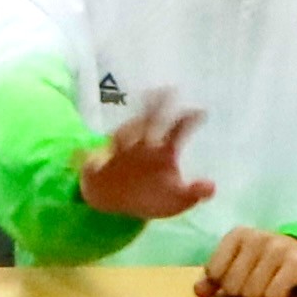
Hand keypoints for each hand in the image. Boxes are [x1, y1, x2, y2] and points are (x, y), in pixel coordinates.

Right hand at [79, 96, 214, 228]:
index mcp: (164, 151)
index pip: (177, 130)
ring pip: (123, 135)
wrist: (118, 205)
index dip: (187, 120)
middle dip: (157, 107)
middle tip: (166, 91)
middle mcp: (143, 145)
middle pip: (151, 121)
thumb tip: (213, 187)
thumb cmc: (150, 196)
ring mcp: (120, 152)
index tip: (199, 111)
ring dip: (126, 131)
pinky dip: (89, 157)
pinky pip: (93, 158)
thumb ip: (194, 194)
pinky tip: (83, 155)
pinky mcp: (99, 164)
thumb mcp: (177, 201)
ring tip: (129, 129)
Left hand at [194, 226, 296, 296]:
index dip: (224, 283)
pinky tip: (284, 289)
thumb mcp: (238, 264)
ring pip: (252, 292)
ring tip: (271, 286)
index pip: (214, 272)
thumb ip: (215, 277)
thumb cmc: (265, 263)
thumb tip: (199, 291)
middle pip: (232, 285)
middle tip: (257, 285)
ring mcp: (278, 248)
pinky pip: (273, 295)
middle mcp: (257, 237)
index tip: (238, 279)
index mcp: (237, 234)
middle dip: (242, 293)